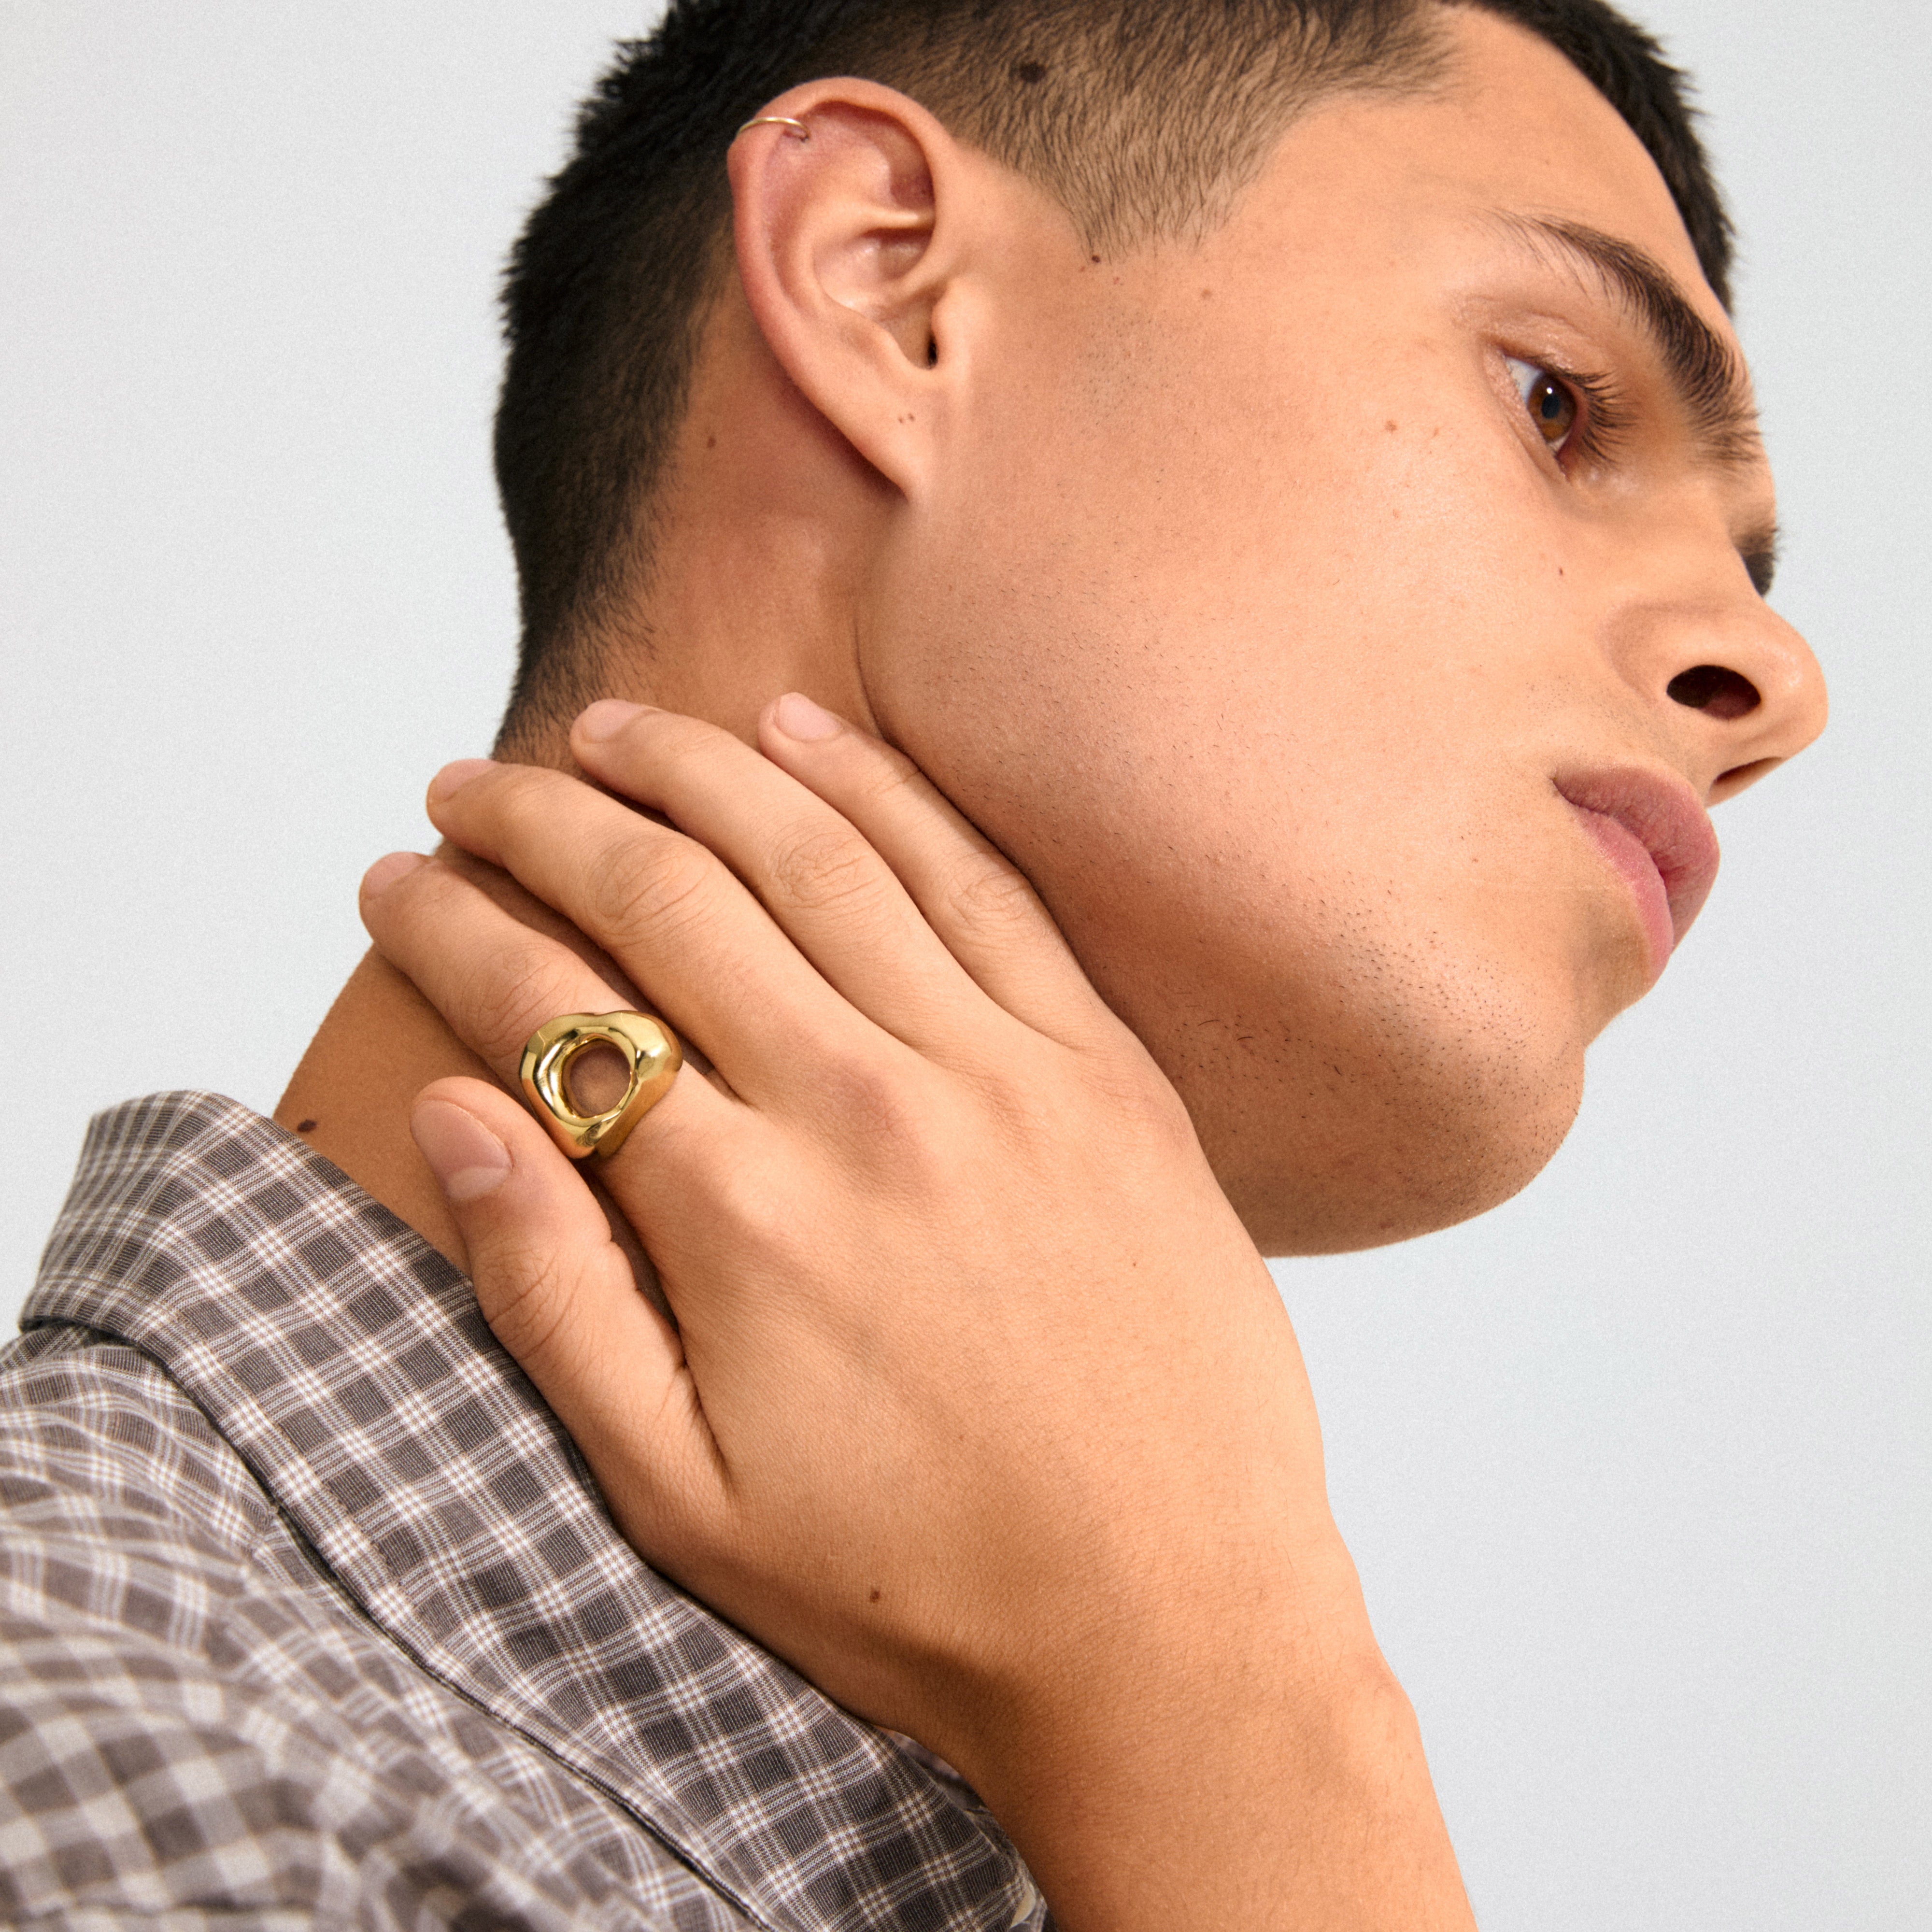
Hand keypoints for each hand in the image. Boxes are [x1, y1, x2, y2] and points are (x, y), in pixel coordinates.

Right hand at [359, 695, 1469, 1929]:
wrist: (1171, 1626)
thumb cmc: (919, 1586)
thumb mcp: (678, 1496)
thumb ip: (551, 1293)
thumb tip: (455, 1113)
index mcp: (741, 1213)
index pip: (554, 1010)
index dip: (451, 929)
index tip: (393, 882)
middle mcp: (862, 1104)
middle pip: (667, 898)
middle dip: (541, 820)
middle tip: (466, 782)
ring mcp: (997, 1069)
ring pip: (814, 853)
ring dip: (694, 768)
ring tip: (610, 731)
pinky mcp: (1103, 1067)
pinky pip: (976, 883)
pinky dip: (881, 790)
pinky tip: (806, 731)